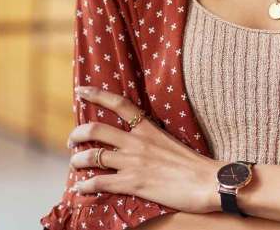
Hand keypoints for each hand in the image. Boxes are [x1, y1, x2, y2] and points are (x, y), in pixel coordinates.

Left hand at [67, 85, 222, 213]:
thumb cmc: (194, 164)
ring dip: (78, 160)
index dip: (96, 94)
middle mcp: (137, 142)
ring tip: (74, 164)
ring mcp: (133, 162)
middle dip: (77, 134)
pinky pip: (100, 182)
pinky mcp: (133, 183)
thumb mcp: (171, 141)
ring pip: (93, 156)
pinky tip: (81, 188)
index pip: (118, 104)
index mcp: (148, 128)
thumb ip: (153, 139)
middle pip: (96, 130)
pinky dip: (86, 185)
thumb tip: (141, 142)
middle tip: (72, 140)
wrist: (208, 182)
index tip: (80, 90)